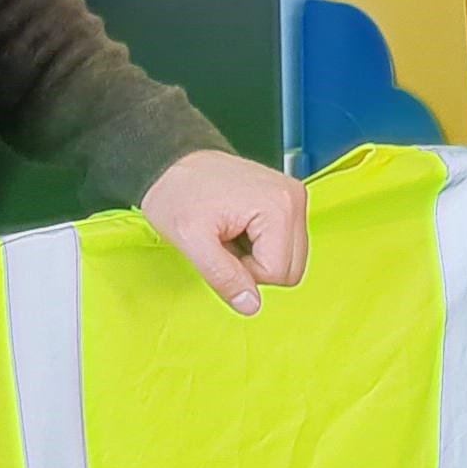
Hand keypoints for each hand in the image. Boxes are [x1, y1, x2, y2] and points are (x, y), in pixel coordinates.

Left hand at [140, 150, 308, 315]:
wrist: (172, 162)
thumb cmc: (177, 192)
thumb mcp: (189, 240)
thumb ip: (222, 276)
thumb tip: (251, 305)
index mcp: (279, 207)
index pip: (278, 273)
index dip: (244, 272)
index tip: (219, 247)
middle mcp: (295, 199)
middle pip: (291, 269)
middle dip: (253, 266)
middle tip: (223, 242)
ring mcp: (293, 199)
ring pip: (288, 260)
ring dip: (256, 257)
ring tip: (229, 233)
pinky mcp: (286, 202)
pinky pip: (283, 245)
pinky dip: (258, 245)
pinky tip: (237, 227)